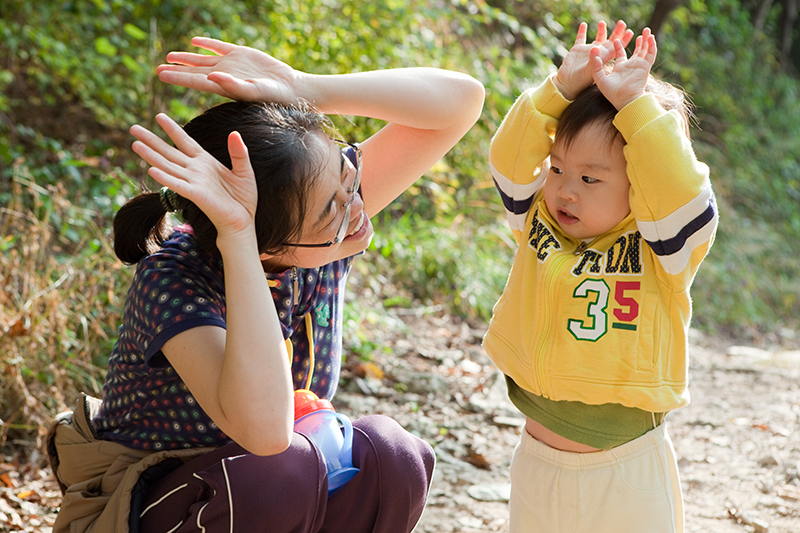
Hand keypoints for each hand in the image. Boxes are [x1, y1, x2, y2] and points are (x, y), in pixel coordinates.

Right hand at [130, 114, 257, 239]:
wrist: (243, 221)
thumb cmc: (244, 198)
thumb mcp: (245, 171)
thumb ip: (239, 153)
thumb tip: (234, 133)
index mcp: (205, 162)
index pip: (185, 141)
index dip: (173, 129)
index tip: (159, 116)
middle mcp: (195, 171)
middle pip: (169, 152)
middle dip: (152, 140)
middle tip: (133, 128)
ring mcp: (194, 183)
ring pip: (168, 166)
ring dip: (151, 156)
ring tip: (135, 144)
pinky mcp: (196, 196)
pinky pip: (178, 185)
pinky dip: (165, 178)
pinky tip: (151, 170)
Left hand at [157, 37, 300, 103]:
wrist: (290, 88)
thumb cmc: (272, 95)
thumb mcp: (252, 91)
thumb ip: (232, 85)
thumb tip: (211, 77)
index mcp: (222, 86)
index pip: (193, 81)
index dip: (177, 77)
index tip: (160, 75)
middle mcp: (223, 75)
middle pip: (193, 72)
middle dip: (176, 70)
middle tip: (158, 70)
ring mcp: (231, 64)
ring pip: (202, 60)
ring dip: (186, 59)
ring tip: (169, 57)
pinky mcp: (241, 54)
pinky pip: (219, 47)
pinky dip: (207, 43)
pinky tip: (195, 42)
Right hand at [554, 20, 633, 100]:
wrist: (567, 84)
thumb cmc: (580, 80)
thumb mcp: (589, 70)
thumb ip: (593, 60)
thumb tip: (595, 47)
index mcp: (603, 58)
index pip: (616, 48)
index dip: (623, 40)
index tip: (630, 32)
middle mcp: (597, 53)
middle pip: (610, 41)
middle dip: (616, 32)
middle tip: (622, 23)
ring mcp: (587, 51)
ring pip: (597, 38)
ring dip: (601, 30)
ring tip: (602, 23)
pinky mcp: (577, 50)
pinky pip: (580, 38)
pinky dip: (582, 31)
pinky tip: (584, 25)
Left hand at [590, 28, 656, 109]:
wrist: (623, 100)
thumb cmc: (611, 93)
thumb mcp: (599, 78)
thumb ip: (596, 65)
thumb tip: (593, 50)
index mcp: (620, 68)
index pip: (620, 54)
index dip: (619, 46)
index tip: (616, 39)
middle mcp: (630, 66)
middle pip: (636, 51)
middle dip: (637, 41)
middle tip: (634, 32)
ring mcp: (638, 66)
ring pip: (645, 50)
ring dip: (646, 40)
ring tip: (647, 30)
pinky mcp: (645, 67)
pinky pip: (650, 54)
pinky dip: (652, 46)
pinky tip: (651, 38)